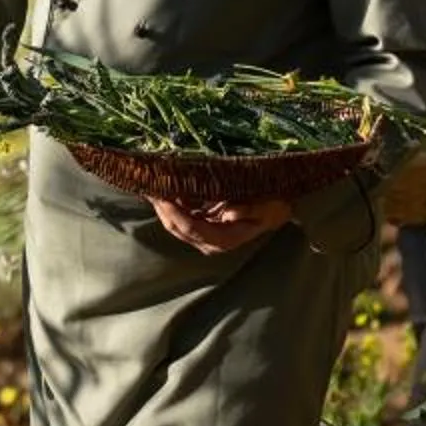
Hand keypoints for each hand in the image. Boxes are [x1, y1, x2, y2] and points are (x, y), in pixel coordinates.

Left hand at [150, 195, 292, 254]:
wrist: (277, 211)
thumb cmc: (273, 205)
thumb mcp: (265, 205)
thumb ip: (247, 209)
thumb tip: (228, 212)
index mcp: (224, 239)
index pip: (191, 227)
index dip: (175, 212)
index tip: (163, 194)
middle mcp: (210, 242)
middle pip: (177, 227)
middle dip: (161, 206)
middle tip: (148, 184)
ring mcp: (204, 236)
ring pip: (174, 223)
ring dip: (162, 204)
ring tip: (150, 182)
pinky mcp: (201, 226)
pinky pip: (180, 216)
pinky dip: (170, 202)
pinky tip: (163, 186)